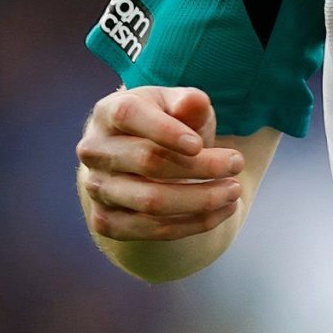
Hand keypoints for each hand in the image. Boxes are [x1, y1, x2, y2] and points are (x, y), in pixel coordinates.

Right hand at [76, 86, 245, 240]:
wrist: (136, 155)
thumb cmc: (163, 121)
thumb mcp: (176, 103)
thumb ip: (187, 102)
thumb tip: (194, 103)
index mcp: (107, 112)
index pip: (129, 116)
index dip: (165, 130)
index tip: (200, 144)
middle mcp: (95, 151)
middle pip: (147, 161)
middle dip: (200, 166)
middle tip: (238, 164)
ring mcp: (97, 189)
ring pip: (151, 202)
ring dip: (201, 200)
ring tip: (235, 191)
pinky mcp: (106, 221)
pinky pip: (153, 230)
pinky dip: (193, 224)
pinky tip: (221, 211)